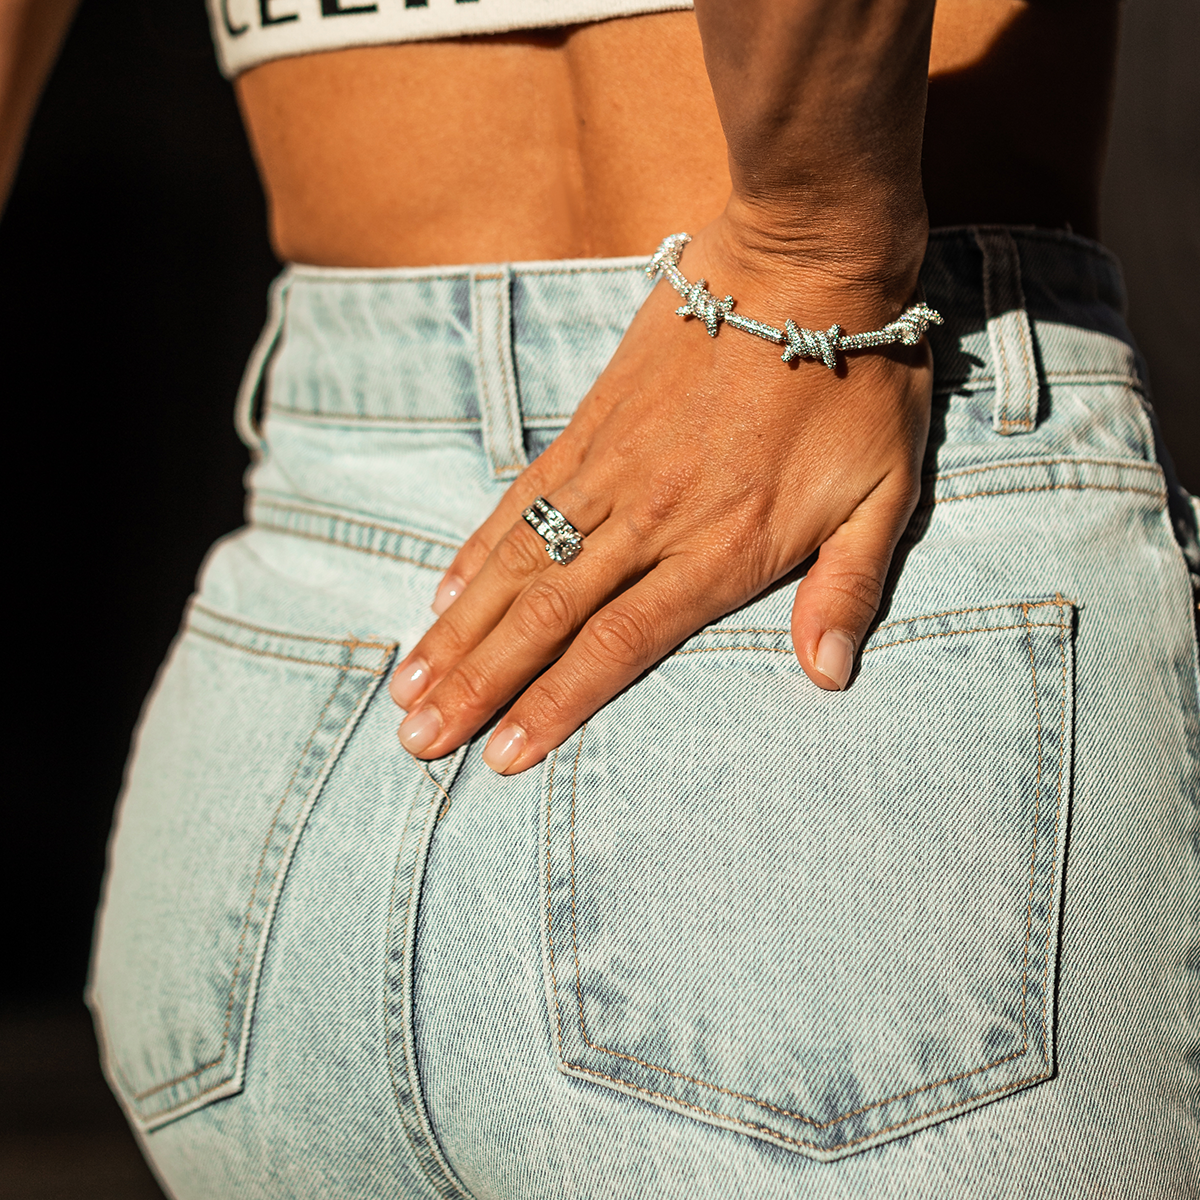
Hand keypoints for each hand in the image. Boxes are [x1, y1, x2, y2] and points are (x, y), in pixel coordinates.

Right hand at [388, 215, 932, 773]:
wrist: (806, 261)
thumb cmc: (857, 384)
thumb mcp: (885, 493)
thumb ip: (847, 587)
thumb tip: (827, 676)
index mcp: (722, 548)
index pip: (619, 645)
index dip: (554, 704)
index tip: (500, 755)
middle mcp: (650, 518)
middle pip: (547, 616)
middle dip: (480, 685)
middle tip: (418, 740)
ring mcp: (611, 468)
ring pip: (519, 564)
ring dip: (459, 630)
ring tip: (410, 685)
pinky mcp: (590, 425)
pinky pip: (522, 499)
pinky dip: (478, 551)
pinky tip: (443, 594)